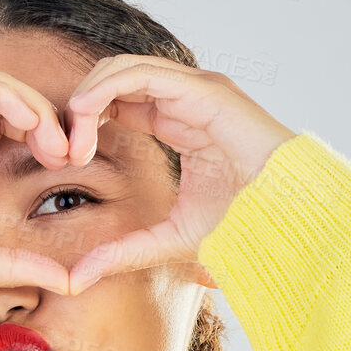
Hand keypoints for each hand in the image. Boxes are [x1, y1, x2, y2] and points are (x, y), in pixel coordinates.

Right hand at [0, 70, 74, 293]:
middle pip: (8, 102)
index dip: (43, 136)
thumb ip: (16, 266)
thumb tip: (67, 282)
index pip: (5, 126)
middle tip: (75, 152)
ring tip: (58, 144)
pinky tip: (35, 126)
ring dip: (36, 107)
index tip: (69, 165)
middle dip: (49, 119)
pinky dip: (13, 97)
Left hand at [58, 57, 298, 294]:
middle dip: (77, 110)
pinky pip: (139, 74)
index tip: (64, 161)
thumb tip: (75, 281)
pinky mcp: (202, 89)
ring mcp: (194, 88)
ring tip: (73, 144)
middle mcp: (184, 96)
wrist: (288, 217)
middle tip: (61, 153)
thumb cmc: (244, 224)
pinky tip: (86, 120)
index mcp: (177, 119)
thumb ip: (123, 253)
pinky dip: (104, 90)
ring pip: (119, 69)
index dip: (83, 123)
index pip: (116, 100)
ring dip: (85, 101)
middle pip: (111, 79)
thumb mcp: (167, 240)